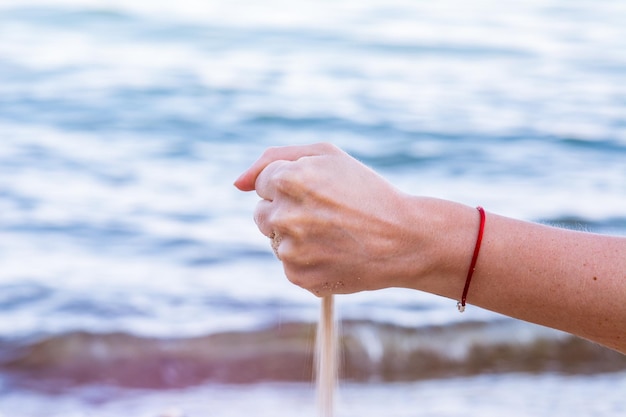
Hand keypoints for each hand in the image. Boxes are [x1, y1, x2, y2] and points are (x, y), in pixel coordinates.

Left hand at [234, 143, 431, 295]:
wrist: (404, 239)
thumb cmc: (365, 191)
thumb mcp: (326, 156)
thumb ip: (274, 158)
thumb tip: (236, 183)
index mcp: (288, 179)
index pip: (262, 184)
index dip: (291, 187)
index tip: (318, 193)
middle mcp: (284, 215)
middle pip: (262, 214)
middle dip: (286, 212)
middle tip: (324, 215)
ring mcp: (290, 250)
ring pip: (274, 241)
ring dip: (295, 238)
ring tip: (334, 235)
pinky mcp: (299, 277)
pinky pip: (289, 266)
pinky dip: (307, 261)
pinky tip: (335, 254)